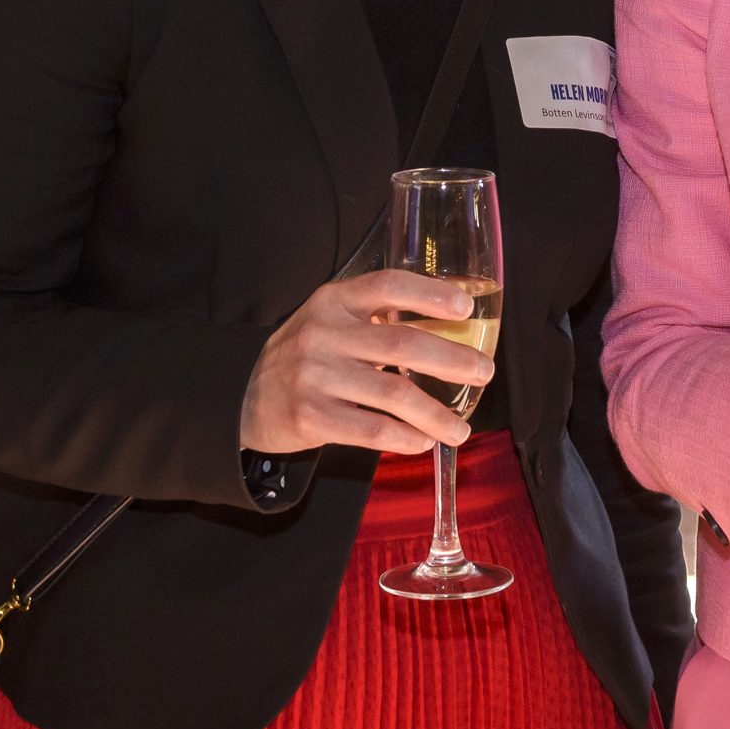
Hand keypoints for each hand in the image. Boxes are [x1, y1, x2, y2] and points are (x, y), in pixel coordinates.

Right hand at [239, 269, 492, 457]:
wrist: (245, 400)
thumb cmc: (306, 359)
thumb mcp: (330, 322)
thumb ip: (375, 320)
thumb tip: (451, 330)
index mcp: (333, 301)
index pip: (388, 285)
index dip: (430, 294)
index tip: (467, 308)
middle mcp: (323, 333)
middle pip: (401, 345)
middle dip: (452, 360)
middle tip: (484, 373)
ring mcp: (313, 375)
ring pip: (393, 395)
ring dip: (436, 414)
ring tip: (461, 429)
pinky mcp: (309, 416)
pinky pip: (372, 430)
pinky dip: (405, 438)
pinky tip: (423, 442)